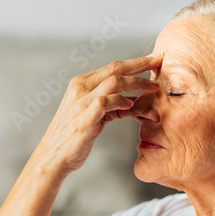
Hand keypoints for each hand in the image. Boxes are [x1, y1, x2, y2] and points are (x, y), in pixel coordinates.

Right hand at [30, 54, 162, 175]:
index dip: (135, 61)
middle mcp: (80, 87)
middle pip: (116, 68)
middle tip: (160, 60)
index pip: (113, 66)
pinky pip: (108, 101)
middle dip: (141, 63)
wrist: (54, 157)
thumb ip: (112, 105)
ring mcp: (81, 101)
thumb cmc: (75, 137)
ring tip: (154, 87)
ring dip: (137, 82)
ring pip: (115, 81)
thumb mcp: (96, 116)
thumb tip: (132, 101)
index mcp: (82, 83)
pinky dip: (123, 101)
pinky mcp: (85, 116)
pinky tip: (132, 105)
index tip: (154, 58)